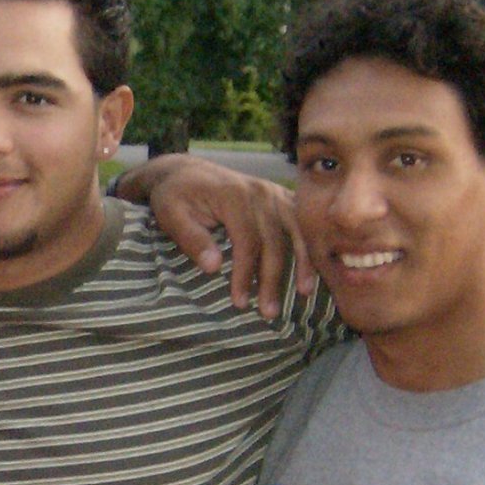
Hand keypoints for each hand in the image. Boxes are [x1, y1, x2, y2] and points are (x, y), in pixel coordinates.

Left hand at [134, 154, 308, 318]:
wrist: (186, 172)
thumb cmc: (175, 195)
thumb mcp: (170, 214)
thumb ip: (191, 239)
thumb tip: (214, 267)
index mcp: (233, 195)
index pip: (246, 240)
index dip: (245, 273)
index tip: (240, 302)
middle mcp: (260, 191)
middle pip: (274, 240)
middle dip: (273, 278)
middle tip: (269, 312)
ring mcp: (274, 192)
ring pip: (296, 230)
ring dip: (302, 262)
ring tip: (304, 293)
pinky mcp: (280, 196)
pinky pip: (301, 221)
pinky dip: (310, 243)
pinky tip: (314, 266)